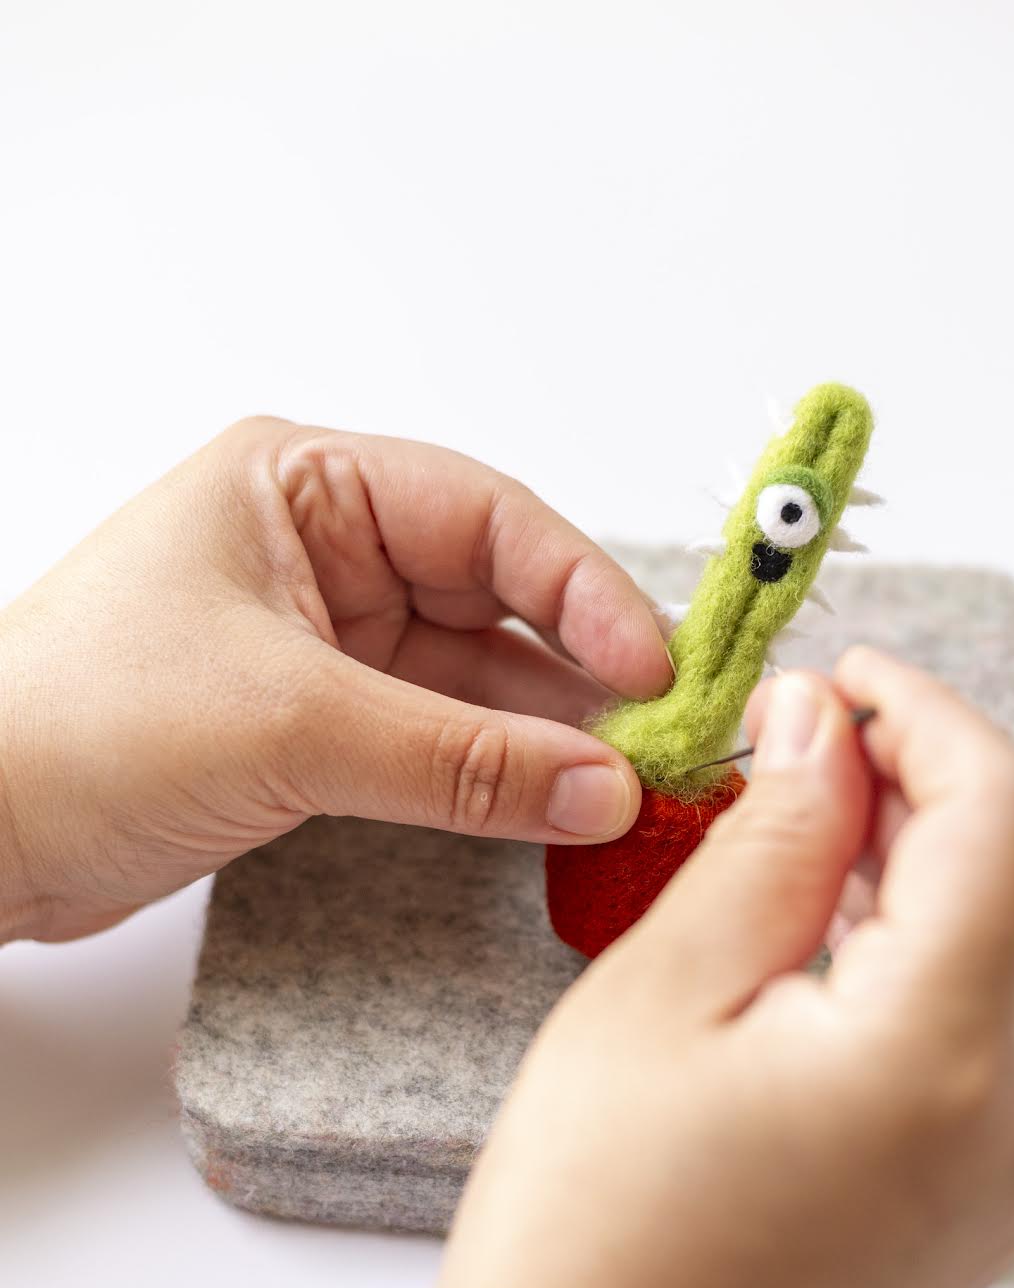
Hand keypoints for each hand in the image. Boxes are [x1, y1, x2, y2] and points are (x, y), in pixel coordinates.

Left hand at [0, 418, 671, 941]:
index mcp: (305, 487)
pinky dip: (497, 769)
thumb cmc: (77, 727)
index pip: (485, 518)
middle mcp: (324, 549)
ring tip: (628, 781)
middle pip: (495, 594)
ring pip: (475, 673)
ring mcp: (325, 638)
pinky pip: (439, 733)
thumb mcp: (290, 726)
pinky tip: (558, 801)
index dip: (582, 588)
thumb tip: (603, 789)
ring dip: (547, 729)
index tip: (651, 667)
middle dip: (578, 667)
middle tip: (662, 733)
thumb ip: (461, 760)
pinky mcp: (319, 719)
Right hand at [392, 648, 1013, 1287]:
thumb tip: (823, 727)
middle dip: (904, 782)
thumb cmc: (589, 1238)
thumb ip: (770, 836)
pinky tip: (802, 939)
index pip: (1000, 811)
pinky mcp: (969, 1202)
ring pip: (981, 949)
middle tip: (786, 743)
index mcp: (943, 1054)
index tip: (843, 675)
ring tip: (776, 834)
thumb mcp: (664, 987)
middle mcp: (1013, 1119)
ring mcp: (1002, 1173)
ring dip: (896, 867)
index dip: (925, 714)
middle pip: (1000, 877)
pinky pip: (964, 1031)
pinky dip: (897, 954)